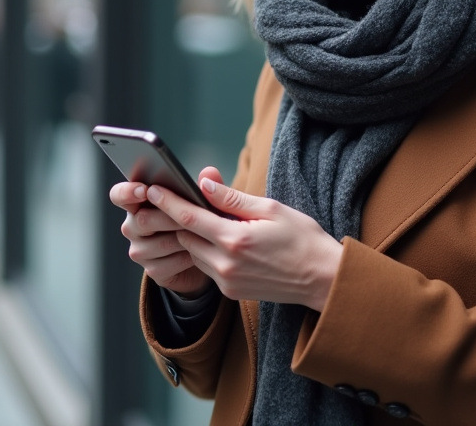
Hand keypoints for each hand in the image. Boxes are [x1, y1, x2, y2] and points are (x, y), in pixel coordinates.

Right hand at [110, 175, 215, 296]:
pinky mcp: (152, 271)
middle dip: (169, 217)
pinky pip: (166, 265)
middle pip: (142, 220)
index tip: (144, 190)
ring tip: (201, 234)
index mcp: (138, 203)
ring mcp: (140, 251)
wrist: (206, 256)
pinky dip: (185, 259)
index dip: (127, 192)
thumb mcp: (203, 201)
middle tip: (191, 216)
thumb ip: (206, 186)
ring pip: (156, 244)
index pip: (119, 195)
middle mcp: (133, 227)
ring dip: (181, 238)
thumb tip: (209, 172)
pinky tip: (198, 253)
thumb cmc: (199, 220)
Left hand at [147, 168, 343, 311]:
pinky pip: (206, 267)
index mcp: (235, 240)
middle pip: (184, 237)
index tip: (152, 190)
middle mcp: (226, 264)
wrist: (322, 279)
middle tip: (173, 198)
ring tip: (198, 216)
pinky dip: (204, 250)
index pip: (189, 218)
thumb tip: (204, 184)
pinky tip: (215, 238)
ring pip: (192, 252)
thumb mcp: (271, 209)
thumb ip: (232, 199)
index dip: (168, 202)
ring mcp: (227, 281)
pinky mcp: (231, 292)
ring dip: (191, 235)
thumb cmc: (303, 238)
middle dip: (177, 218)